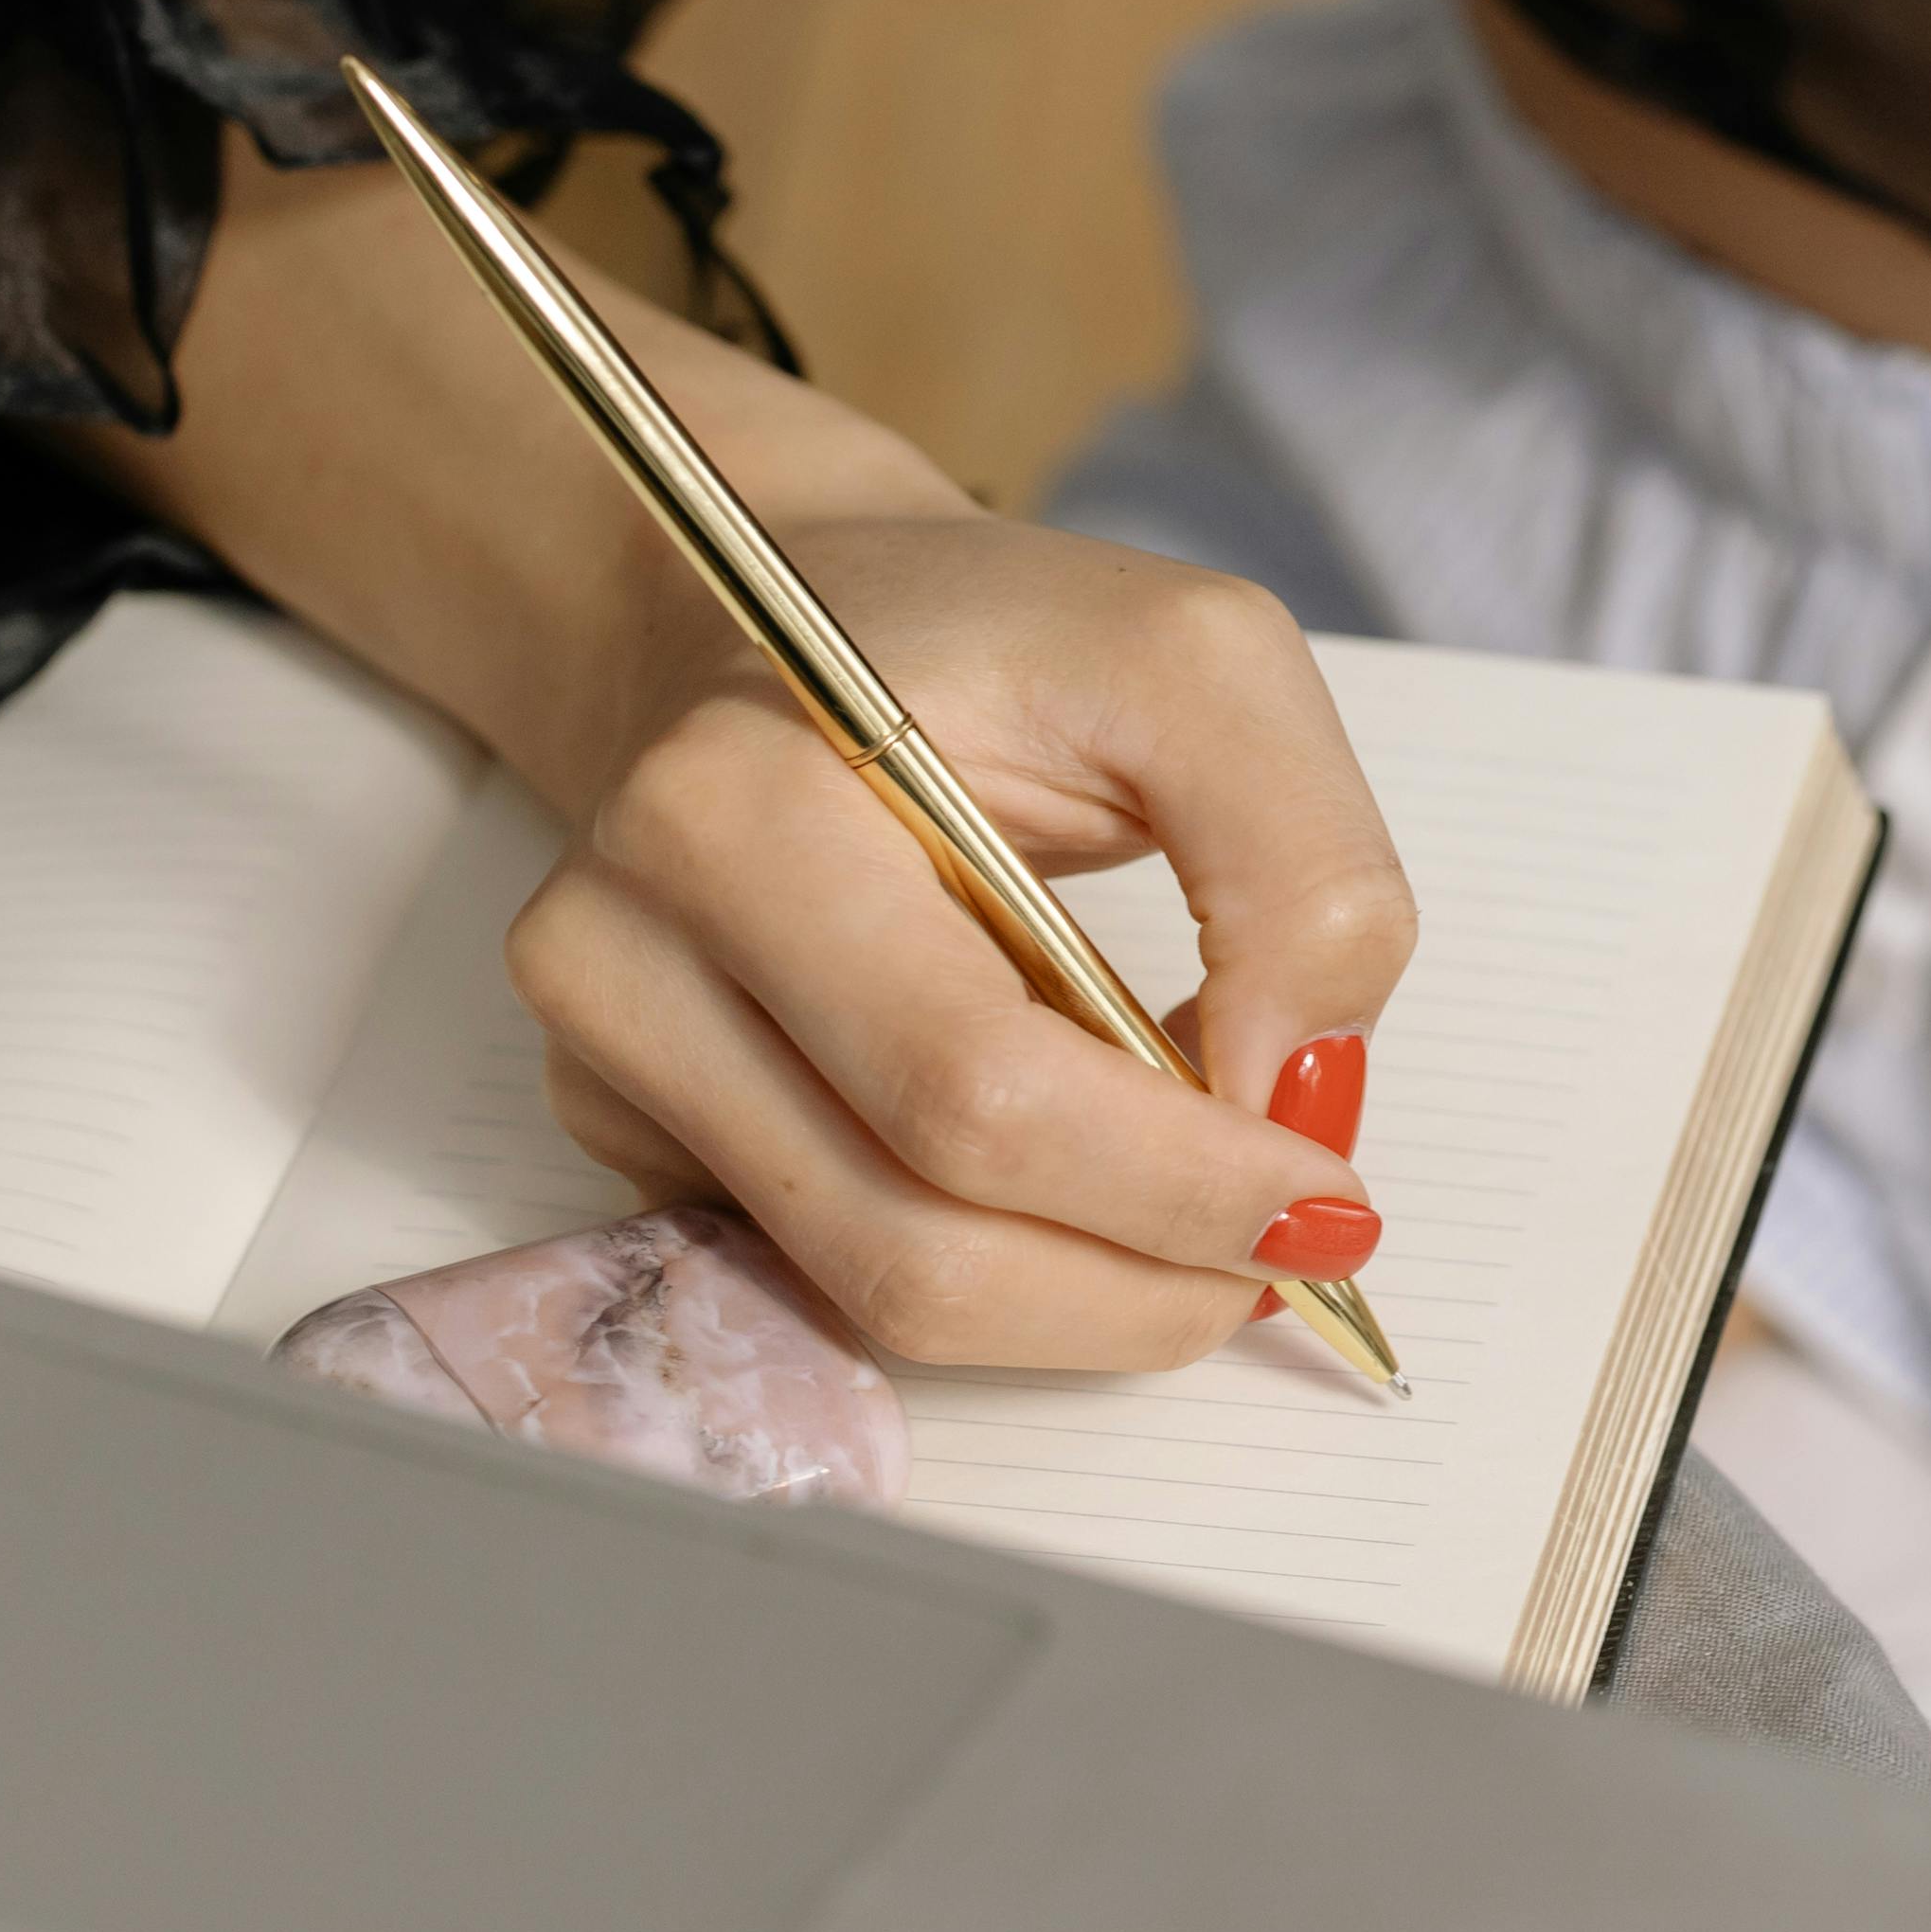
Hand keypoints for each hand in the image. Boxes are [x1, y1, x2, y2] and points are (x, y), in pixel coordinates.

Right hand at [510, 509, 1416, 1371]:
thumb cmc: (983, 643)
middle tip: (1282, 1252)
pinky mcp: (623, 1127)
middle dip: (1141, 1284)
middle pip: (916, 1240)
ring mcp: (603, 1055)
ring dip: (1081, 1302)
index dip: (1175, 1184)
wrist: (776, 629)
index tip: (1327, 1202)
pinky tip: (1058, 1168)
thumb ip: (1300, 866)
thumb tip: (1289, 1102)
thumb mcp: (1196, 665)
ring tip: (1192, 1217)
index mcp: (729, 807)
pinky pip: (837, 1275)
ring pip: (875, 1297)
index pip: (972, 1088)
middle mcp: (620, 949)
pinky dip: (994, 1267)